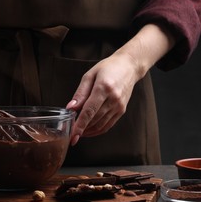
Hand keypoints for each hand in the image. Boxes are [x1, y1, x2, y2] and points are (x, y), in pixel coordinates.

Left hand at [66, 23, 175, 145]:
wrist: (129, 67)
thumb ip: (80, 93)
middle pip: (94, 119)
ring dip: (89, 131)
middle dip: (82, 129)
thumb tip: (71, 108)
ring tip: (78, 133)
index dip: (80, 125)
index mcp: (103, 88)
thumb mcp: (90, 75)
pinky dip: (98, 130)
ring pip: (101, 124)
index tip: (73, 134)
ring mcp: (119, 106)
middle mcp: (113, 99)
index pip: (89, 111)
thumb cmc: (108, 68)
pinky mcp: (122, 110)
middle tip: (71, 134)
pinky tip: (89, 131)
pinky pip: (108, 125)